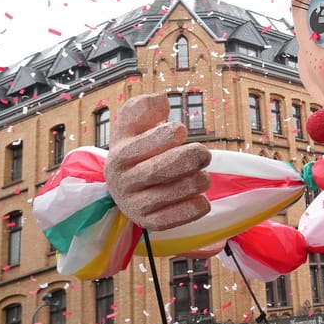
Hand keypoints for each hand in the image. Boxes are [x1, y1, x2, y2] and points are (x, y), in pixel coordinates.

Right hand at [103, 93, 211, 230]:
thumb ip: (142, 107)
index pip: (149, 142)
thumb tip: (162, 100)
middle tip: (204, 154)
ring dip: (199, 180)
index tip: (180, 131)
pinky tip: (199, 195)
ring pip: (178, 191)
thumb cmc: (136, 148)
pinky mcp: (151, 223)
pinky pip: (184, 214)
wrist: (125, 187)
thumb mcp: (132, 125)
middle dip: (192, 157)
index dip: (172, 133)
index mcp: (119, 155)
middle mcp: (123, 183)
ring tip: (201, 175)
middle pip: (162, 169)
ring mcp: (136, 206)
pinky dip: (199, 204)